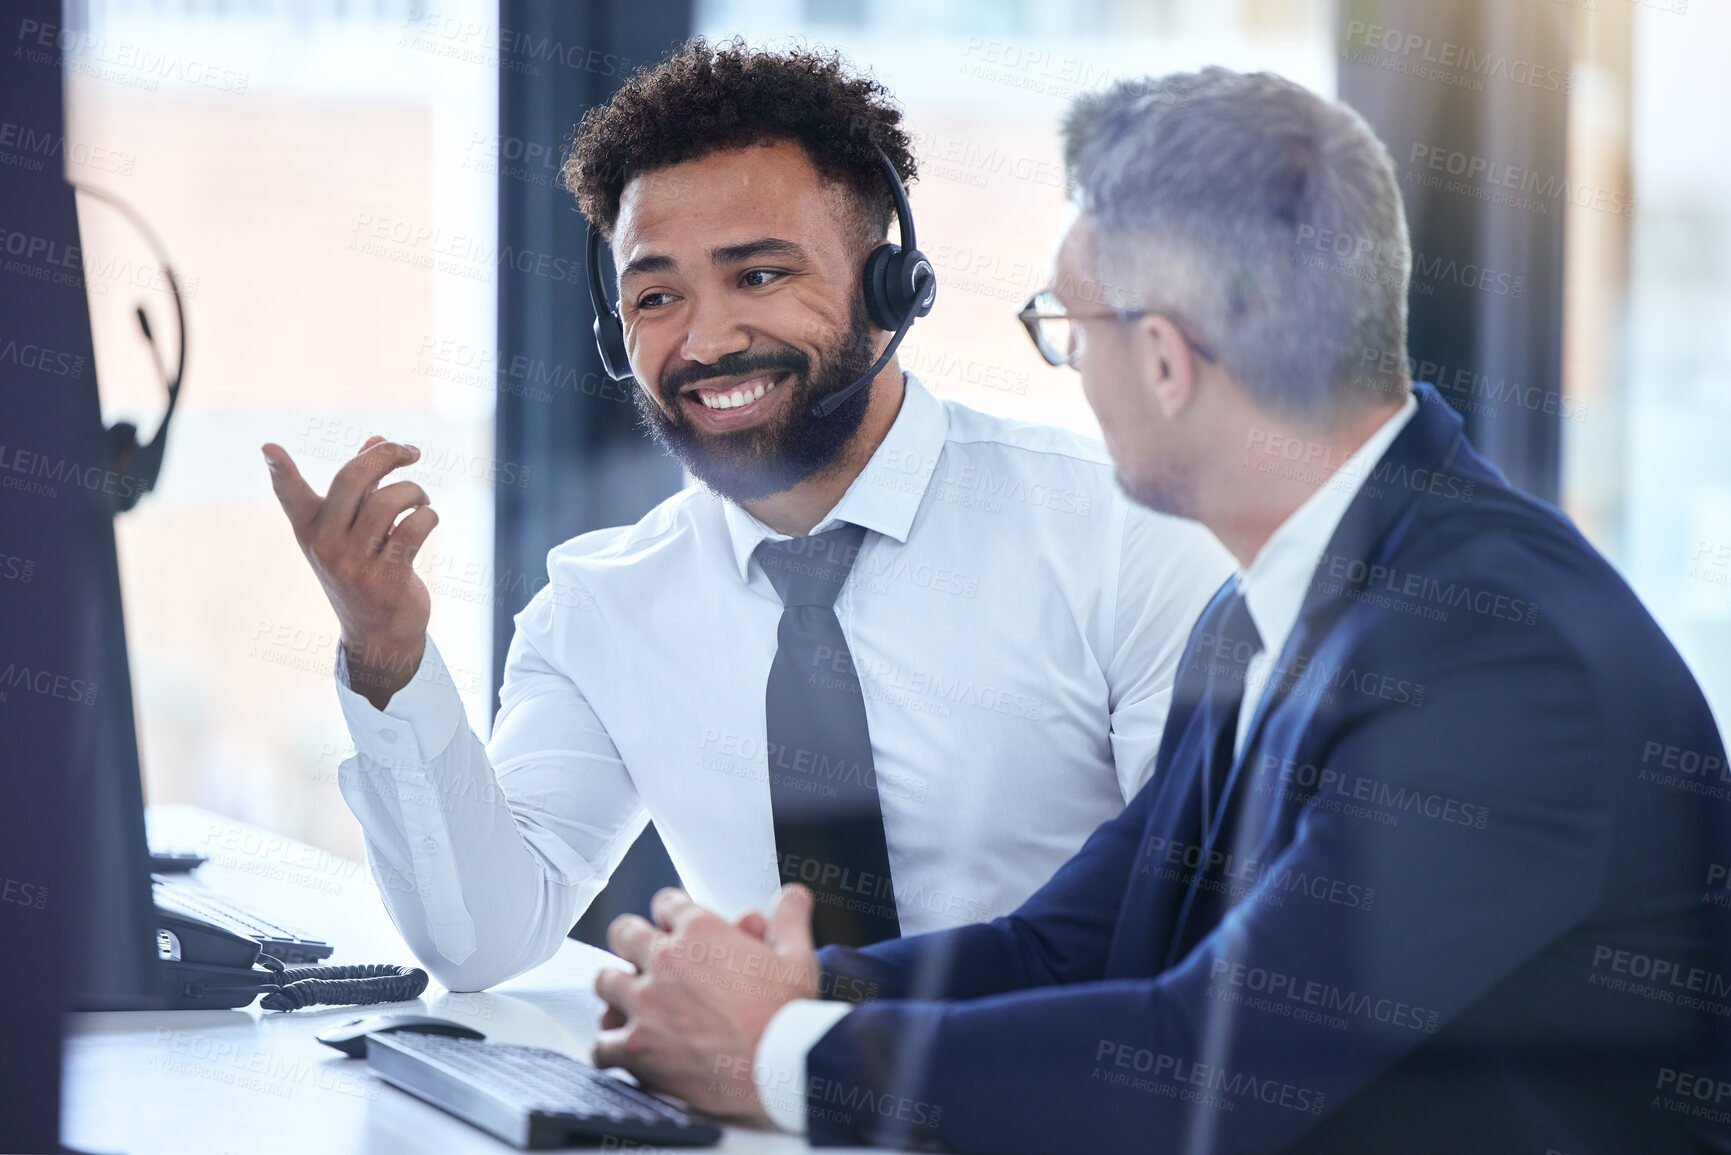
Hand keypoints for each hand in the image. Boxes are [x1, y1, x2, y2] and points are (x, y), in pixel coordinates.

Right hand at [262, 434, 435, 708]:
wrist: (378, 633)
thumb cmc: (365, 569)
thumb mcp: (353, 529)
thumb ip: (363, 484)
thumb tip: (378, 438)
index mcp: (311, 528)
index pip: (291, 495)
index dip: (281, 471)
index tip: (270, 448)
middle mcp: (326, 544)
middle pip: (352, 479)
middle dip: (386, 454)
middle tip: (410, 451)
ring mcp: (354, 563)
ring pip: (388, 501)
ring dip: (415, 490)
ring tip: (421, 498)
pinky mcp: (386, 577)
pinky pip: (413, 528)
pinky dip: (428, 515)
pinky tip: (427, 519)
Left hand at [593, 885, 819, 1123]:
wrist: (779, 1070)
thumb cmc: (789, 1015)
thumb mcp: (797, 957)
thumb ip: (790, 919)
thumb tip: (793, 895)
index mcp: (701, 931)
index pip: (666, 902)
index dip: (670, 913)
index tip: (674, 926)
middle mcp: (666, 960)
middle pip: (624, 933)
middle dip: (631, 942)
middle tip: (641, 957)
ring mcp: (645, 1003)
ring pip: (605, 982)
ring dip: (616, 989)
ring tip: (628, 1002)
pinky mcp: (636, 1046)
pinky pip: (601, 1043)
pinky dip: (608, 1047)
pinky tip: (620, 1049)